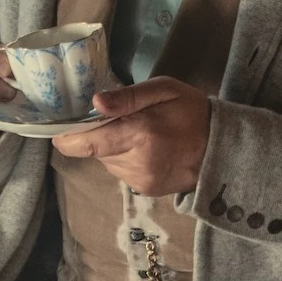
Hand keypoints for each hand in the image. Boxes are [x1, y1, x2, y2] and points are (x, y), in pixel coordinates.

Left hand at [49, 76, 210, 196]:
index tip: (58, 129)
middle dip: (98, 136)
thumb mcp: (164, 90)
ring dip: (112, 148)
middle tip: (118, 119)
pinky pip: (121, 172)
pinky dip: (125, 160)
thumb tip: (95, 102)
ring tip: (138, 134)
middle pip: (96, 151)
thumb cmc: (191, 111)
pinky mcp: (145, 191)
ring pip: (107, 162)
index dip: (67, 138)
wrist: (223, 147)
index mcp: (140, 133)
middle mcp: (136, 162)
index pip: (88, 143)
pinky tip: (145, 149)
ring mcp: (140, 180)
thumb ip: (128, 97)